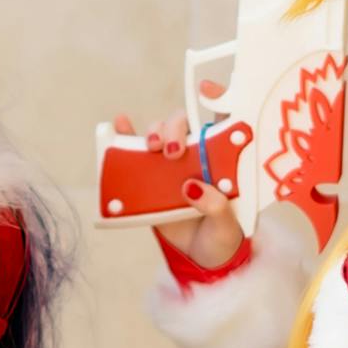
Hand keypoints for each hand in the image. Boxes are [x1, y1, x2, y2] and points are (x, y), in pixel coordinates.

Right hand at [114, 103, 244, 268]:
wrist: (201, 259)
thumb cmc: (223, 235)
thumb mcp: (227, 224)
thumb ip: (216, 206)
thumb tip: (193, 188)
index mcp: (226, 159)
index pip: (227, 120)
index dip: (220, 98)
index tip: (206, 89)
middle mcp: (199, 154)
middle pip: (186, 124)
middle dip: (176, 128)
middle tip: (172, 151)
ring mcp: (174, 164)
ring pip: (161, 133)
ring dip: (154, 131)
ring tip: (151, 146)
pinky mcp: (153, 176)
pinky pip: (136, 151)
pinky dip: (126, 135)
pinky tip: (120, 125)